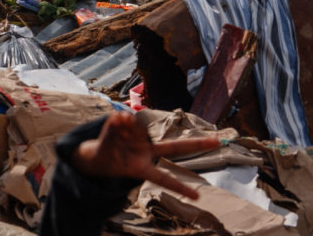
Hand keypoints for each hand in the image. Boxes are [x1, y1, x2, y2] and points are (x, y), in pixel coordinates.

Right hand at [70, 111, 221, 200]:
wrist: (93, 157)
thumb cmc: (103, 162)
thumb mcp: (104, 155)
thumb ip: (111, 136)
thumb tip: (120, 116)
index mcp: (141, 168)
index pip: (163, 179)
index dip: (179, 187)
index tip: (197, 196)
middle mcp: (147, 153)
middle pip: (175, 148)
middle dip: (197, 144)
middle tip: (219, 141)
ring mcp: (143, 141)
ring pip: (140, 128)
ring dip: (125, 128)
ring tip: (113, 130)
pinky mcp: (134, 129)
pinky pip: (129, 119)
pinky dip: (120, 121)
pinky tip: (115, 123)